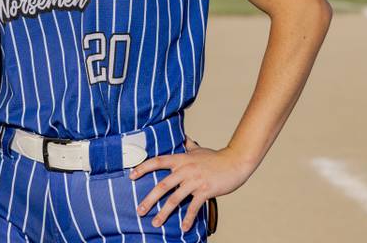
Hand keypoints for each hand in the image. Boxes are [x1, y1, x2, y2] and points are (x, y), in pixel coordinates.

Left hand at [129, 140, 252, 231]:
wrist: (235, 162)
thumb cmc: (216, 157)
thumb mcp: (199, 150)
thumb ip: (189, 146)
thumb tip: (184, 139)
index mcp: (181, 159)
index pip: (157, 161)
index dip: (143, 168)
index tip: (131, 176)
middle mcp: (185, 170)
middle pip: (162, 185)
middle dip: (149, 200)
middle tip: (139, 210)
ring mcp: (195, 181)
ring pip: (175, 199)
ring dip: (163, 213)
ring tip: (155, 223)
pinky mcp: (205, 191)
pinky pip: (193, 207)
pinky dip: (188, 218)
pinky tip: (183, 228)